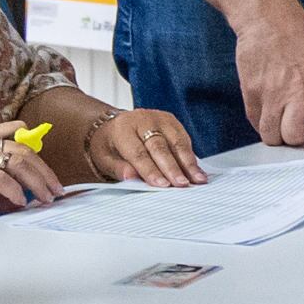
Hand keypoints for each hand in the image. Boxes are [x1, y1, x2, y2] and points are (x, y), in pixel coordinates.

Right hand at [0, 122, 65, 218]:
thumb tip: (15, 202)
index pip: (14, 133)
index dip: (34, 148)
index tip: (47, 167)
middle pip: (23, 150)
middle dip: (44, 171)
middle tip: (55, 189)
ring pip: (16, 162)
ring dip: (36, 182)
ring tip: (45, 197)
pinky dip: (13, 191)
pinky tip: (19, 201)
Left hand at [81, 106, 204, 186]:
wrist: (115, 127)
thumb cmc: (110, 146)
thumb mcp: (105, 159)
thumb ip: (118, 168)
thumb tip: (130, 177)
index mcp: (123, 128)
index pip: (138, 152)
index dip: (151, 170)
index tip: (162, 185)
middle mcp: (143, 119)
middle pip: (160, 146)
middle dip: (172, 167)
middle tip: (181, 184)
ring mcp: (160, 118)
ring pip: (176, 142)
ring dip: (188, 163)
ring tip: (198, 179)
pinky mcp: (172, 122)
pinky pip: (184, 140)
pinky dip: (191, 157)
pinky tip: (198, 171)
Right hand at [233, 0, 303, 151]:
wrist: (268, 19)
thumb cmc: (298, 40)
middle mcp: (300, 89)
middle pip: (295, 136)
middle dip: (294, 138)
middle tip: (294, 127)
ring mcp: (274, 92)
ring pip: (272, 135)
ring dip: (275, 134)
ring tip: (279, 120)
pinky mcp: (252, 91)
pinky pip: (255, 122)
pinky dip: (260, 121)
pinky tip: (266, 108)